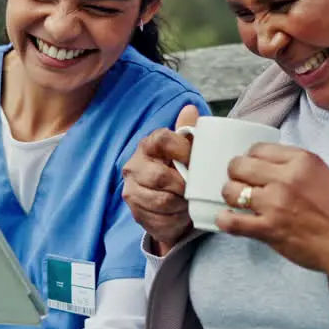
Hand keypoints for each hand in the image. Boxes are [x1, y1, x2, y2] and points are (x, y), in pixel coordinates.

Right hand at [121, 104, 200, 254]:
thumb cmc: (179, 171)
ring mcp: (132, 190)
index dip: (183, 150)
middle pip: (160, 176)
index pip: (162, 140)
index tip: (196, 162)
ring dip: (181, 204)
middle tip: (195, 189)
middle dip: (183, 186)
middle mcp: (134, 166)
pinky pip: (159, 218)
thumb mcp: (186, 151)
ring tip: (188, 202)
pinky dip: (175, 218)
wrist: (169, 203)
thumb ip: (189, 132)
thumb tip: (190, 109)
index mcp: (148, 145)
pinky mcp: (135, 212)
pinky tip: (179, 213)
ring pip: (161, 201)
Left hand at [217, 143, 328, 279]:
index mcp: (301, 161)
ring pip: (231, 191)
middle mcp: (284, 178)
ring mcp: (274, 204)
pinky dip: (224, 220)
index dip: (250, 158)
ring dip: (230, 196)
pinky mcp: (268, 229)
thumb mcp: (322, 174)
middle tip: (240, 183)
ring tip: (237, 202)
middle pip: (239, 166)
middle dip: (235, 173)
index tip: (251, 166)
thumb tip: (267, 168)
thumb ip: (295, 167)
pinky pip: (231, 222)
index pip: (258, 149)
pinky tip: (227, 219)